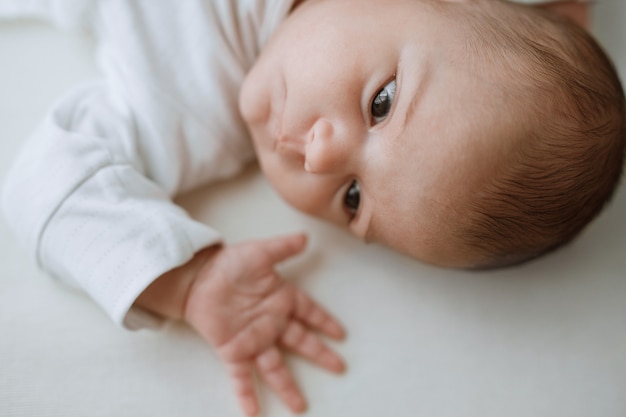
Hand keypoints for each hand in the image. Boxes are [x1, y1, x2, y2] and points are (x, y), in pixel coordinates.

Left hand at [183, 233, 345, 415]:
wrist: (197, 276)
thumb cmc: (229, 264)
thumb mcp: (259, 252)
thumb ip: (283, 248)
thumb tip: (305, 237)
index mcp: (281, 299)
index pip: (310, 312)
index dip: (325, 322)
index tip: (341, 334)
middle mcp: (271, 322)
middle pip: (301, 342)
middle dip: (320, 355)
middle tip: (339, 367)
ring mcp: (253, 339)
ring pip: (275, 367)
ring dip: (288, 387)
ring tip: (300, 407)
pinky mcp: (233, 349)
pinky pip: (241, 375)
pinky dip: (246, 393)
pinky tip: (253, 412)